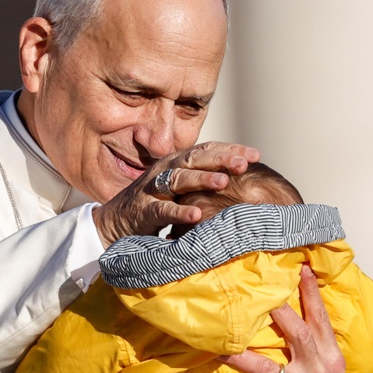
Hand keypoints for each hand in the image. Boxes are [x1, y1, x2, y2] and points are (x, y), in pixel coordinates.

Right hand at [92, 141, 260, 245]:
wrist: (115, 222)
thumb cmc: (155, 203)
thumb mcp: (179, 187)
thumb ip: (202, 178)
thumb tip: (240, 175)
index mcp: (176, 163)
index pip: (206, 150)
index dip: (230, 150)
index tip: (256, 155)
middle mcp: (165, 170)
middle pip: (195, 160)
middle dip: (220, 160)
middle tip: (244, 164)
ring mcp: (152, 190)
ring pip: (179, 180)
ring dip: (201, 180)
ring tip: (223, 182)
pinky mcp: (143, 211)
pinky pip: (162, 210)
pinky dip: (179, 213)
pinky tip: (196, 216)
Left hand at [199, 265, 363, 372]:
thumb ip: (316, 351)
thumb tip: (295, 325)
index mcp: (329, 357)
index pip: (320, 319)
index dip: (310, 293)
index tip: (299, 268)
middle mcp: (316, 369)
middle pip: (294, 332)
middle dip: (274, 310)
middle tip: (252, 291)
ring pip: (265, 365)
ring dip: (238, 354)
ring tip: (215, 342)